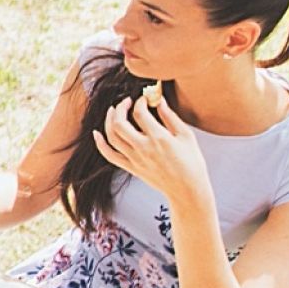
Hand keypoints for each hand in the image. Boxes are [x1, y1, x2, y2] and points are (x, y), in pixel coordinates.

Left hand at [93, 92, 209, 208]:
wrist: (186, 189)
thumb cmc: (191, 162)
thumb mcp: (186, 136)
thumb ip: (170, 117)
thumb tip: (159, 101)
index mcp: (159, 138)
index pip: (140, 113)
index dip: (140, 102)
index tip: (144, 99)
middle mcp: (143, 148)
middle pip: (120, 124)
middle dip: (120, 108)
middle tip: (126, 101)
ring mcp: (134, 159)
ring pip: (112, 137)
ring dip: (108, 121)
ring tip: (113, 111)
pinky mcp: (131, 168)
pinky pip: (109, 155)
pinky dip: (100, 144)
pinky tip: (97, 134)